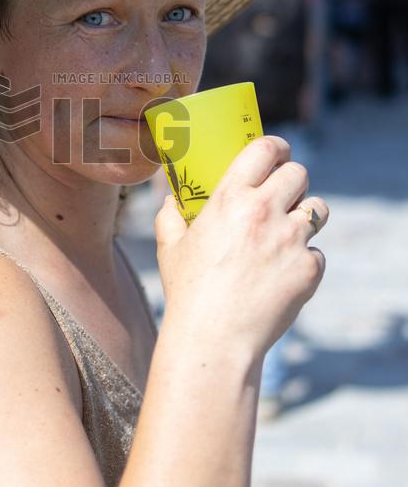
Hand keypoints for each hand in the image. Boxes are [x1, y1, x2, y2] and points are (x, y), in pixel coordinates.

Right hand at [154, 136, 327, 359]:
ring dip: (306, 215)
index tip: (278, 153)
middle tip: (283, 194)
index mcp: (231, 198)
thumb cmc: (188, 292)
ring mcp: (292, 240)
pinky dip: (304, 261)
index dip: (277, 147)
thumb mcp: (170, 249)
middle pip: (299, 173)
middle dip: (293, 180)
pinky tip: (283, 275)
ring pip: (317, 209)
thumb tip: (170, 201)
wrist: (215, 338)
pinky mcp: (309, 269)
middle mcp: (265, 212)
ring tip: (289, 232)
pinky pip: (316, 253)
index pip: (266, 149)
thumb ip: (169, 218)